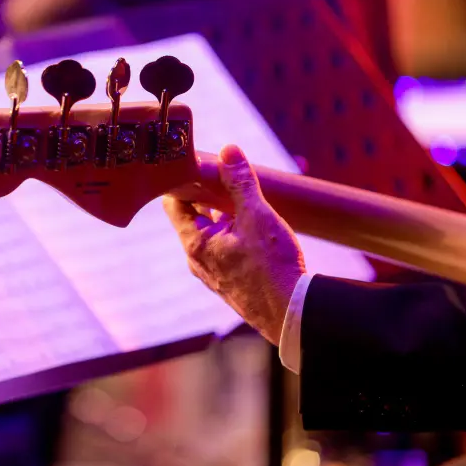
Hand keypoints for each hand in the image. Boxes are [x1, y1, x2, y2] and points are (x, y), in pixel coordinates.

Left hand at [163, 145, 305, 344]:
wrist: (291, 314)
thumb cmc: (272, 267)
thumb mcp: (257, 215)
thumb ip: (240, 182)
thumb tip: (228, 151)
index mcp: (195, 243)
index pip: (174, 203)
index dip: (183, 182)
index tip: (198, 166)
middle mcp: (197, 260)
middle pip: (192, 217)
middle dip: (206, 196)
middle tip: (224, 176)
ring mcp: (212, 273)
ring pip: (210, 234)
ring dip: (223, 216)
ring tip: (243, 199)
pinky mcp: (229, 282)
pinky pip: (223, 250)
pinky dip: (232, 234)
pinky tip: (254, 228)